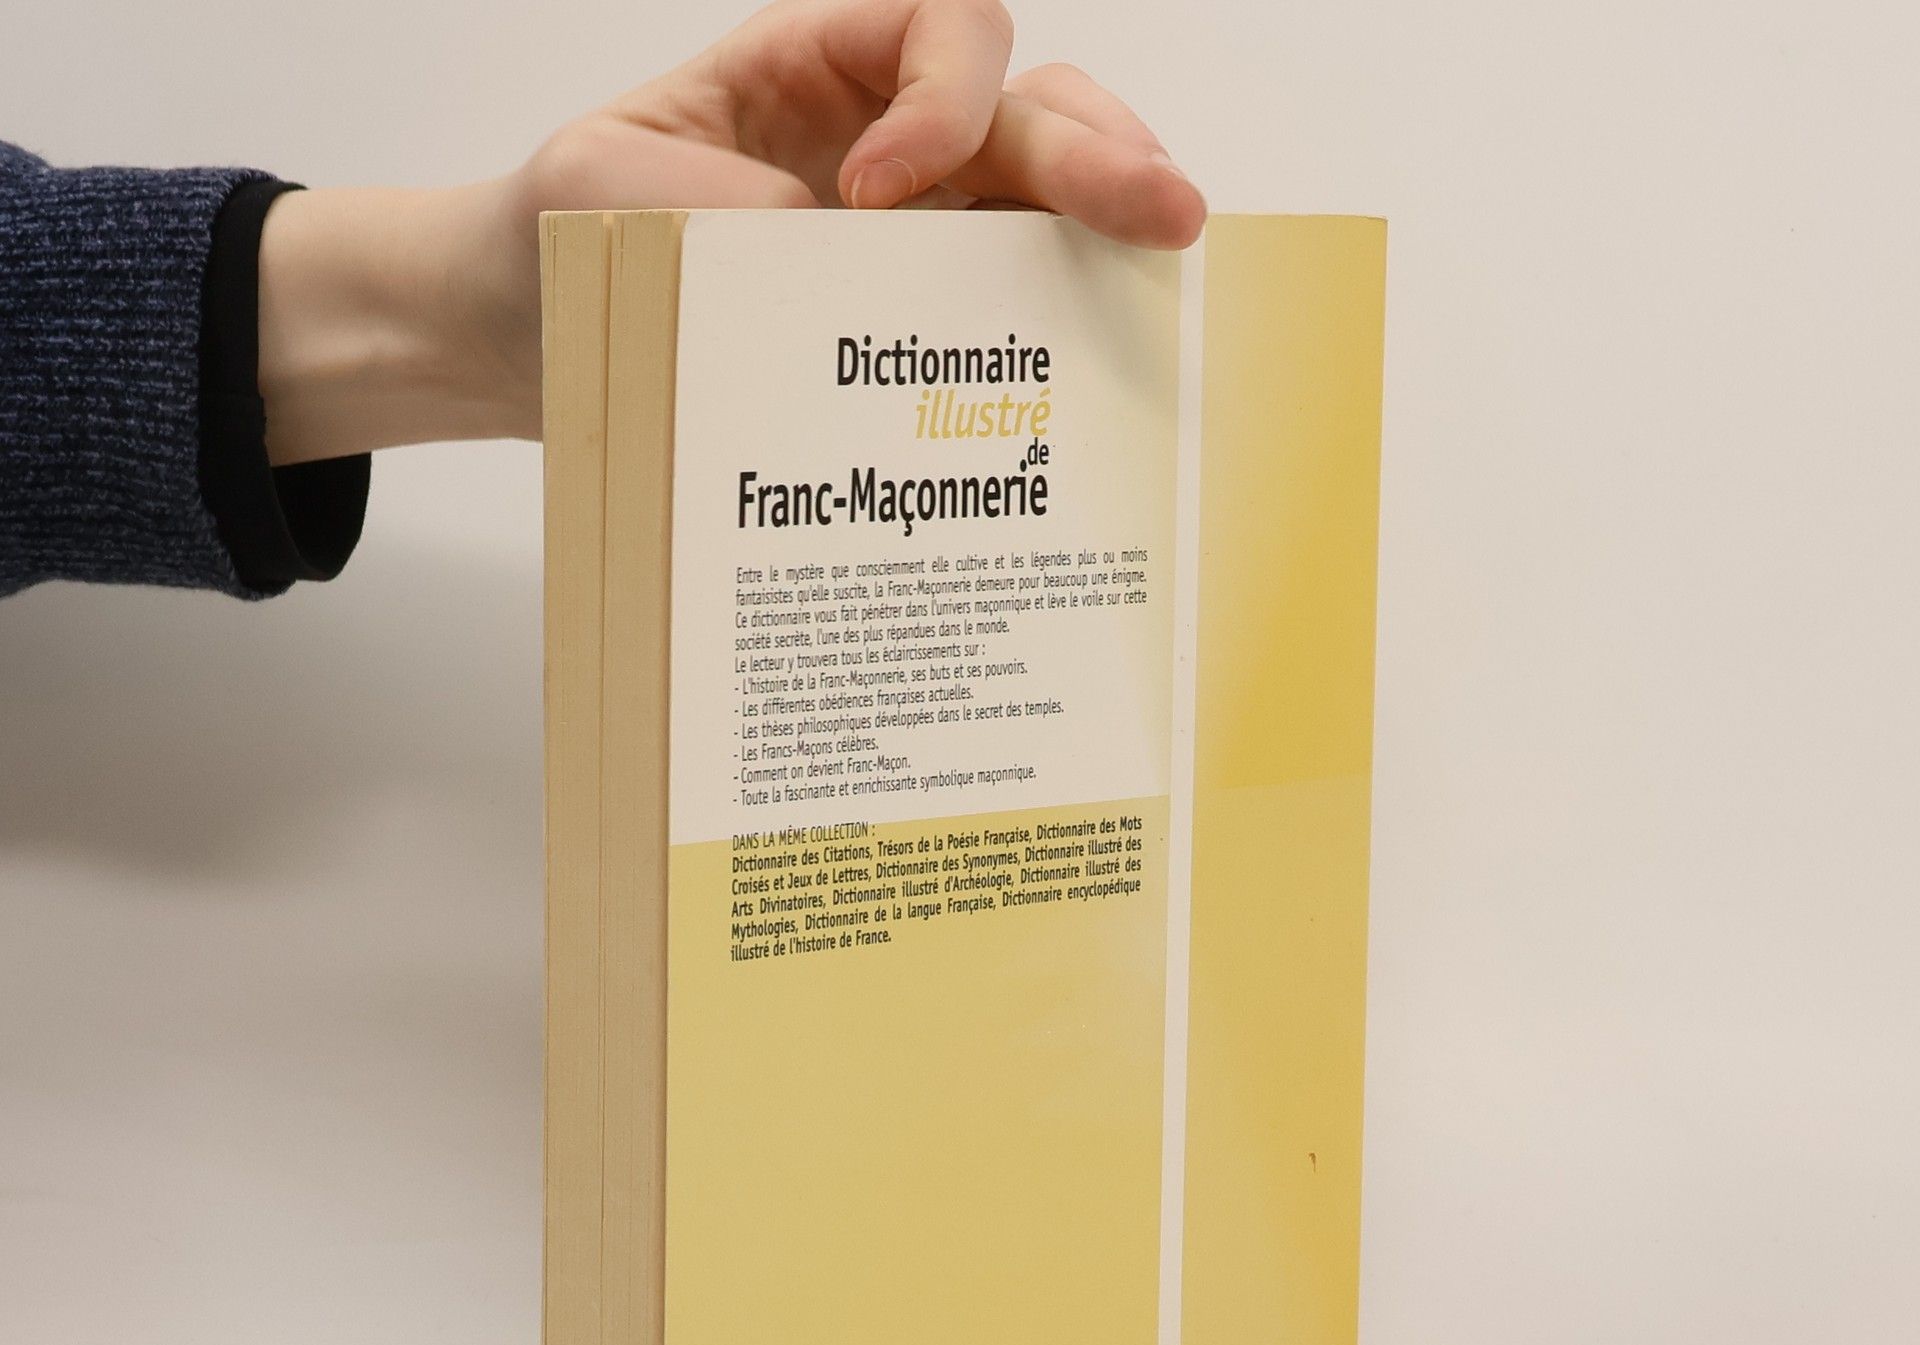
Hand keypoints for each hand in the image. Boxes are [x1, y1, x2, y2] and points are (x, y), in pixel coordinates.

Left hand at [257, 0, 1204, 463]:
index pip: (939, 30)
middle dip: (1102, 156)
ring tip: (1167, 262)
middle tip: (1165, 214)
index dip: (940, 101)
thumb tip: (847, 272)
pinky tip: (1101, 356)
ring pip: (1047, 201)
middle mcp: (885, 136)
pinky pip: (1006, 307)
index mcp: (816, 67)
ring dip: (1112, 226)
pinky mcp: (912, 324)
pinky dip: (1060, 324)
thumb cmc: (560, 235)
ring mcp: (915, 233)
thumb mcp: (613, 196)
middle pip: (1031, 111)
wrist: (524, 334)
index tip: (875, 195)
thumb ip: (728, 211)